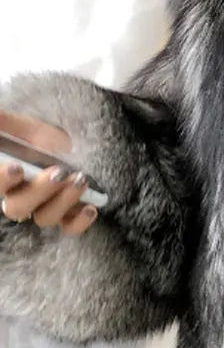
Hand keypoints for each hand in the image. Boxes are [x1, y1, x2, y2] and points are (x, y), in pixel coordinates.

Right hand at [0, 110, 97, 235]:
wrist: (58, 140)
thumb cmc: (28, 132)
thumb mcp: (14, 125)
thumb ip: (6, 125)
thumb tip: (1, 121)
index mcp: (4, 177)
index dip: (3, 179)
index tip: (17, 168)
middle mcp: (17, 196)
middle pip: (17, 207)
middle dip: (39, 190)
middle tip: (58, 172)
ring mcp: (42, 206)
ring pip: (45, 217)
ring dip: (63, 202)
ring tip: (80, 180)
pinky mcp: (65, 210)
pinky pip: (68, 226)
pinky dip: (79, 222)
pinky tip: (89, 208)